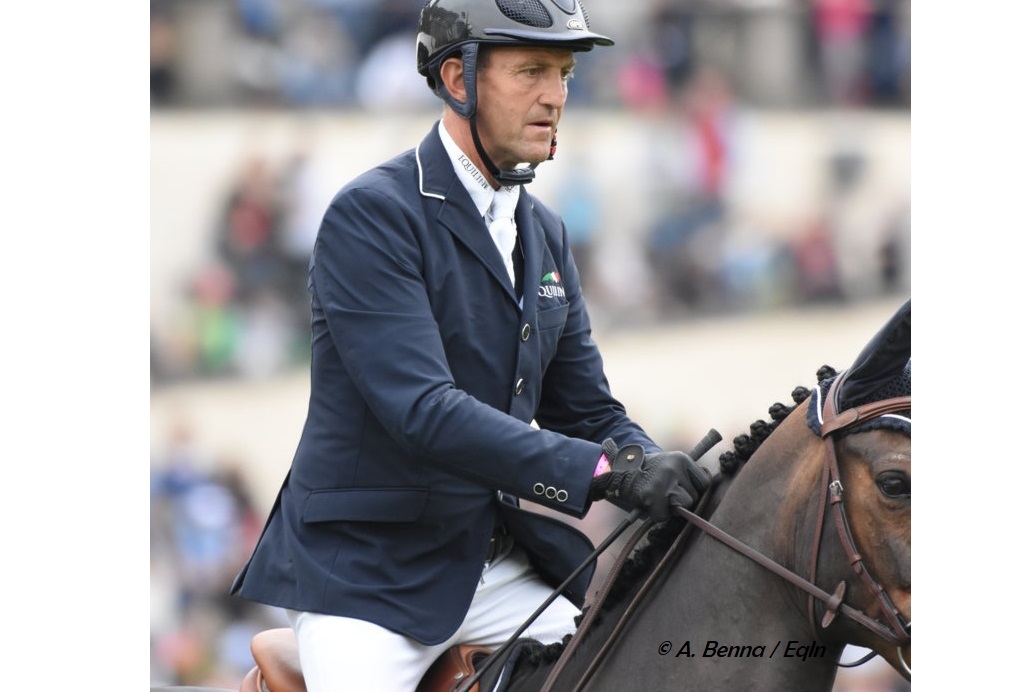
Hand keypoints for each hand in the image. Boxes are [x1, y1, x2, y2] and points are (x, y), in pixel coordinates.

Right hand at [589, 440, 709, 521]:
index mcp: (681, 458)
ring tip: (658, 498)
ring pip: (682, 507)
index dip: (694, 490)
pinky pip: (665, 515)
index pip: (704, 483)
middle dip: (682, 500)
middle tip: (666, 494)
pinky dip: (658, 515)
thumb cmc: (650, 472)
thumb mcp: (671, 465)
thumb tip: (712, 489)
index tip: (683, 489)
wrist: (619, 472)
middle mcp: (674, 468)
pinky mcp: (651, 496)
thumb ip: (689, 476)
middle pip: (694, 497)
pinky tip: (650, 504)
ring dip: (671, 508)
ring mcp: (662, 482)